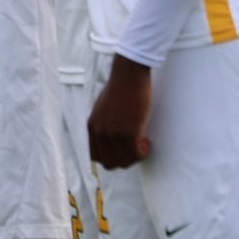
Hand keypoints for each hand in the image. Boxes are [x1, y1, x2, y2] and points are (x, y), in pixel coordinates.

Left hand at [88, 54, 153, 169]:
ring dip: (136, 156)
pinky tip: (147, 141)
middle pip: (110, 163)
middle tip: (136, 147)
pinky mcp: (128, 132)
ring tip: (142, 142)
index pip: (96, 158)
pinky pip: (136, 155)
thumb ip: (102, 126)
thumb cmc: (120, 89)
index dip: (112, 157)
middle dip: (125, 160)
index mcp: (91, 127)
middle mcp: (99, 133)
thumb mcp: (102, 110)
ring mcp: (112, 133)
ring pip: (124, 161)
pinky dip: (143, 153)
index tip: (123, 148)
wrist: (128, 75)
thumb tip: (109, 142)